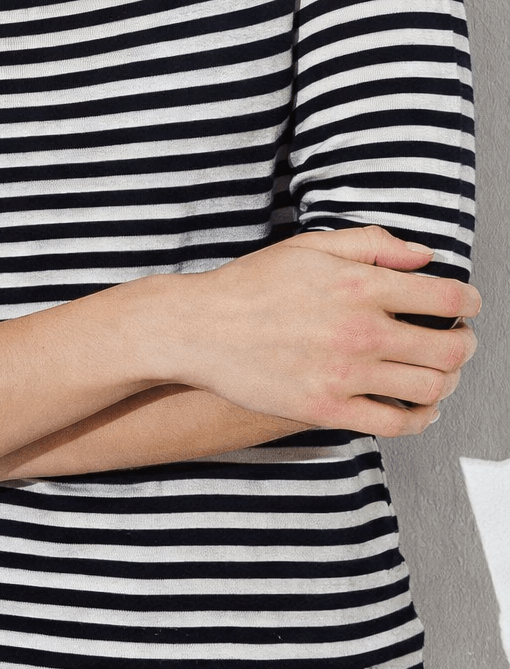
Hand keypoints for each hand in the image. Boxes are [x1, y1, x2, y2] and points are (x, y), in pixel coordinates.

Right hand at [148, 227, 478, 437]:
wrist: (200, 328)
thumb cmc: (252, 285)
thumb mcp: (311, 246)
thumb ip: (374, 244)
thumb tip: (424, 256)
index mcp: (358, 285)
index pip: (444, 298)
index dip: (468, 303)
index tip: (466, 305)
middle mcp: (359, 332)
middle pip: (449, 350)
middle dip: (465, 344)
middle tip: (459, 339)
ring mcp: (345, 375)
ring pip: (430, 389)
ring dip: (447, 381)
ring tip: (439, 372)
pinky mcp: (327, 409)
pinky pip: (396, 423)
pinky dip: (421, 418)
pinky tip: (419, 407)